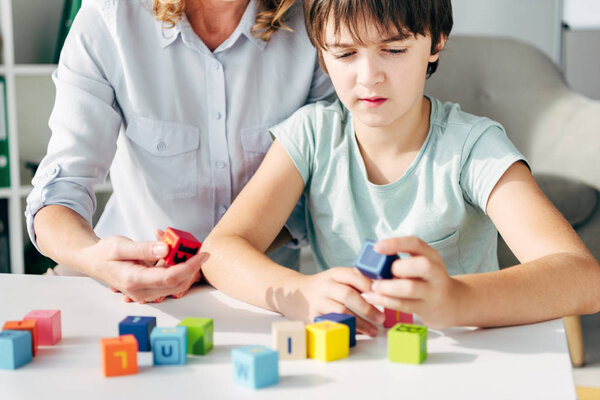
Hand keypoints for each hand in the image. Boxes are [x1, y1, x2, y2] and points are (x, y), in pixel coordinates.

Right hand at [83, 235, 207, 303]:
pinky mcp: (149, 289)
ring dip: (184, 267)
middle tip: (199, 249)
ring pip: (175, 284)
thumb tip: (166, 248)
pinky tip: (170, 252)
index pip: (170, 277)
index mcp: (134, 280)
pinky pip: (168, 281)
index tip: (204, 254)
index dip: (190, 266)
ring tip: (184, 247)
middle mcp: (141, 291)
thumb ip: (144, 249)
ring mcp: (145, 292)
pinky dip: (175, 267)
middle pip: (176, 283)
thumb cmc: (104, 253)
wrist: (92, 261)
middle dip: (192, 267)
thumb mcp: (121, 246)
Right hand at [286, 267, 384, 335]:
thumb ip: (356, 279)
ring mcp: (318, 302)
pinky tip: (358, 334)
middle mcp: (325, 286)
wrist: (295, 293)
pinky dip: (347, 329)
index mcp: (334, 274)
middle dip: (367, 308)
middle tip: (381, 318)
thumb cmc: (324, 286)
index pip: (353, 276)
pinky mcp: (313, 316)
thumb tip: (384, 285)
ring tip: (373, 331)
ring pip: (340, 312)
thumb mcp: (337, 276)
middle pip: (348, 295)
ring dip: (360, 323)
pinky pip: (333, 324)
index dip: (368, 285)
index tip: (382, 295)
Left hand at [362, 237, 461, 328]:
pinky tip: (372, 297)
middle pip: (422, 265)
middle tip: (385, 271)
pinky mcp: (425, 308)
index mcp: (432, 256)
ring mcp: (433, 292)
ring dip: (388, 287)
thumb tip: (369, 260)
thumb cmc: (427, 280)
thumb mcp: (420, 265)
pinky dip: (385, 301)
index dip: (396, 244)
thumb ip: (401, 260)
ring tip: (374, 286)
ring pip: (410, 288)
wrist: (452, 303)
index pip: (416, 244)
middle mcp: (435, 272)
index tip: (377, 247)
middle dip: (400, 267)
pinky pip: (403, 305)